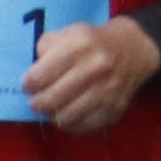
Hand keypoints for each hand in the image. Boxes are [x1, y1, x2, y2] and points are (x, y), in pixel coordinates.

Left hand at [22, 17, 160, 135]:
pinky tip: (68, 113)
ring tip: (52, 107)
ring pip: (65, 118)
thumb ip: (44, 48)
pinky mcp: (114, 110)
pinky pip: (82, 127)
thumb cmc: (91, 42)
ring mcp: (107, 91)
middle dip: (37, 103)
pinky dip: (70, 124)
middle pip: (51, 100)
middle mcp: (96, 68)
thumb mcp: (67, 33)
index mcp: (80, 46)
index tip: (28, 85)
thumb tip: (31, 73)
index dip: (28, 84)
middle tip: (36, 101)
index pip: (40, 75)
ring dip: (53, 115)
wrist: (132, 50)